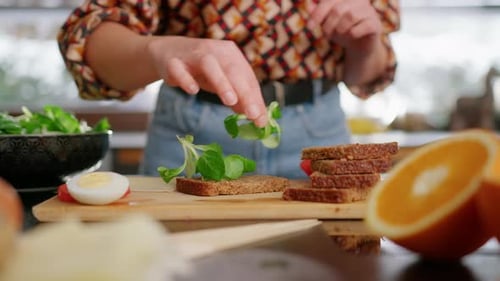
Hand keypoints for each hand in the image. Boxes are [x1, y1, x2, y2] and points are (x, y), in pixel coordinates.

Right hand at [146, 36, 267, 126]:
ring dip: (221, 82)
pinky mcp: (173, 62)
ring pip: (210, 65)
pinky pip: (179, 69)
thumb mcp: (223, 82)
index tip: (261, 120)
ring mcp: (193, 55)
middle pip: (233, 70)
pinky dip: (186, 79)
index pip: (246, 77)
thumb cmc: (202, 70)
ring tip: (231, 101)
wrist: (168, 52)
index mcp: (231, 54)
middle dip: (244, 92)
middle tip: (252, 114)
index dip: (255, 98)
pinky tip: (193, 91)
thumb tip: (257, 117)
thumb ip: (239, 98)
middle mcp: (215, 51)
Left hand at [308, 0, 382, 52]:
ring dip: (340, 29)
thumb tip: (308, 6)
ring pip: (351, 16)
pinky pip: (363, 26)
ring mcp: (369, 11)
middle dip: (328, 25)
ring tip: (339, 35)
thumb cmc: (342, 31)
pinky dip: (353, 33)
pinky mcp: (375, 24)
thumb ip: (318, 14)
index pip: (329, 1)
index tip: (309, 27)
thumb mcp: (327, 23)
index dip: (318, 14)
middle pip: (338, 9)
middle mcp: (359, 1)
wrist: (359, 46)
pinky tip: (352, 36)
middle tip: (327, 35)